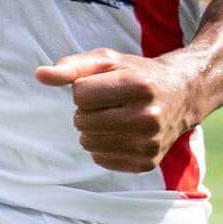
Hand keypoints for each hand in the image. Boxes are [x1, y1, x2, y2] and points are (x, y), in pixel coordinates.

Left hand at [38, 49, 207, 173]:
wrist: (182, 95)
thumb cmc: (137, 74)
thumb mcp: (108, 61)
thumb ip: (71, 66)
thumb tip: (40, 75)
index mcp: (139, 85)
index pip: (80, 94)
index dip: (84, 88)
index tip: (104, 86)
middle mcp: (148, 116)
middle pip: (82, 120)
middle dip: (87, 110)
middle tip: (108, 103)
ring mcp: (150, 143)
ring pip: (88, 143)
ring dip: (92, 129)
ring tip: (113, 117)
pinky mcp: (147, 162)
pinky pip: (100, 159)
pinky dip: (103, 146)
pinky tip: (121, 133)